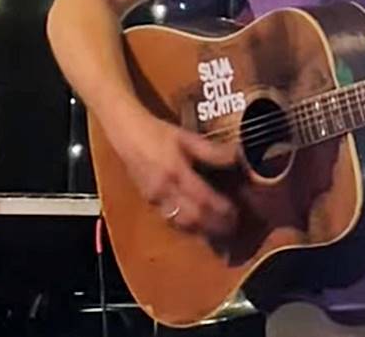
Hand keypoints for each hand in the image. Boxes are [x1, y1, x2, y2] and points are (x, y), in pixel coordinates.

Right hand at [100, 108, 238, 237]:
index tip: (236, 213)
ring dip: (201, 230)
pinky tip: (197, 226)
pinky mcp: (149, 202)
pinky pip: (170, 220)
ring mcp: (155, 199)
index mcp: (176, 174)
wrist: (126, 134)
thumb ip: (211, 151)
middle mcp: (165, 191)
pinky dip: (186, 226)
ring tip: (218, 231)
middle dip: (214, 226)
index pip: (203, 200)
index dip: (221, 210)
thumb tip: (237, 156)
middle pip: (193, 218)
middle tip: (231, 227)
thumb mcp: (187, 137)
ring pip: (181, 223)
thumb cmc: (158, 133)